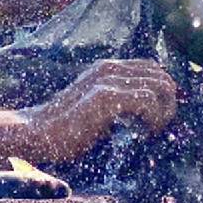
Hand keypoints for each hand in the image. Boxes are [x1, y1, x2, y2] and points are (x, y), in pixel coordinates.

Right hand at [27, 60, 177, 161]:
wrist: (35, 134)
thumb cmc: (64, 129)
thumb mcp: (95, 108)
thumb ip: (118, 104)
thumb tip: (146, 114)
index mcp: (107, 68)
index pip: (152, 69)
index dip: (161, 93)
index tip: (154, 118)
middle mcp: (109, 68)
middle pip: (162, 75)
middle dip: (167, 103)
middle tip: (154, 127)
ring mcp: (107, 80)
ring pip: (161, 86)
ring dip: (163, 112)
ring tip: (149, 131)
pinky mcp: (106, 97)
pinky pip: (148, 100)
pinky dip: (154, 118)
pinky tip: (142, 133)